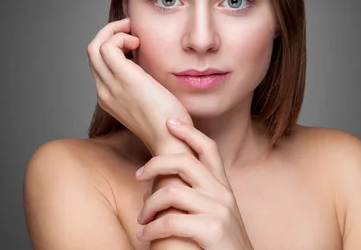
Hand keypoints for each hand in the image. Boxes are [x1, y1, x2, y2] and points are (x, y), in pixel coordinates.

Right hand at [87, 17, 192, 152]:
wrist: (172, 143)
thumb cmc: (169, 125)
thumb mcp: (149, 101)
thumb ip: (142, 84)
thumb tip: (146, 64)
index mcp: (109, 97)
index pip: (98, 62)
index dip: (112, 45)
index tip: (133, 40)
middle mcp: (104, 92)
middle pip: (92, 52)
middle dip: (110, 33)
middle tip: (131, 29)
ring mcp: (111, 86)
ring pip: (95, 46)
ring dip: (114, 32)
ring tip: (135, 35)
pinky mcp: (125, 80)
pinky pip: (108, 46)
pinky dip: (120, 36)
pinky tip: (138, 43)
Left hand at [134, 119, 254, 249]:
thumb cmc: (219, 245)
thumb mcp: (211, 214)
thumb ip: (190, 197)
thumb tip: (156, 186)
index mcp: (222, 187)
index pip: (208, 148)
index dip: (188, 132)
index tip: (168, 123)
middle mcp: (222, 194)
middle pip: (185, 161)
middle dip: (156, 163)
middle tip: (137, 174)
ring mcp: (219, 210)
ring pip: (172, 191)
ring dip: (149, 205)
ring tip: (142, 219)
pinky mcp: (212, 230)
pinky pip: (171, 221)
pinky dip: (152, 228)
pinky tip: (145, 235)